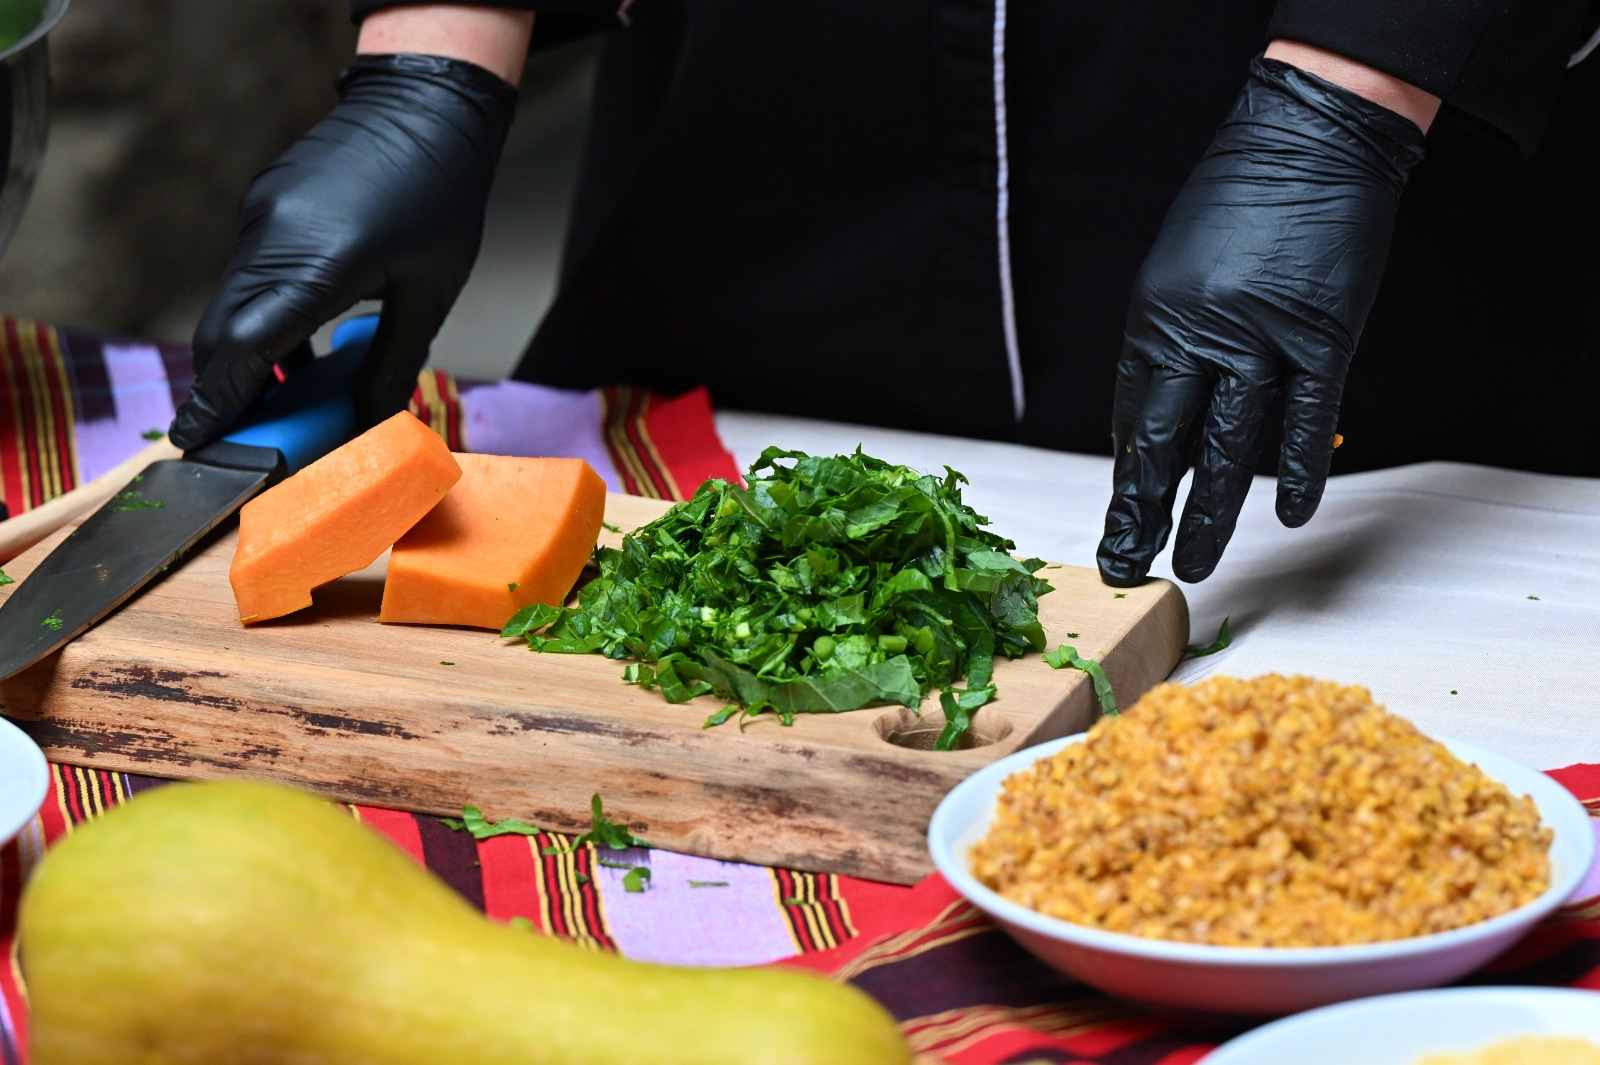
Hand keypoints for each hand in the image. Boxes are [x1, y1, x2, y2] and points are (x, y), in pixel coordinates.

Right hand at [168, 52, 516, 449]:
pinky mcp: (263, 202)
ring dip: (242, 354)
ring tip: (272, 401)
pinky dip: (257, 314)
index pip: (246, 347)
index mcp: (319, 262)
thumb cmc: (442, 197)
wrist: (426, 105)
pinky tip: (293, 347)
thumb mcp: (430, 294)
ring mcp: (261, 214)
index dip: (218, 402)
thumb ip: (392, 362)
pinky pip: (246, 272)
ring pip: (229, 302)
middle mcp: (274, 236)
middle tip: (238, 438)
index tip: (195, 441)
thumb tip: (370, 422)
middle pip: (221, 331)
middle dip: (223, 390)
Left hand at [1096, 56, 1426, 585]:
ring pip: (1230, 447)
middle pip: (1165, 444)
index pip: (1130, 417)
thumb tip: (1157, 422)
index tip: (1119, 519)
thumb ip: (1166, 345)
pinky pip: (1308, 419)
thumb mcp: (1173, 271)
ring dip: (1211, 514)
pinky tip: (1287, 516)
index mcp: (1153, 319)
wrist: (1308, 139)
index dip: (1125, 476)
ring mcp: (1263, 338)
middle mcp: (1199, 334)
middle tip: (1125, 565)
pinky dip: (1298, 469)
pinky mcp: (1324, 336)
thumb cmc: (1235, 204)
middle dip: (1142, 513)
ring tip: (1193, 565)